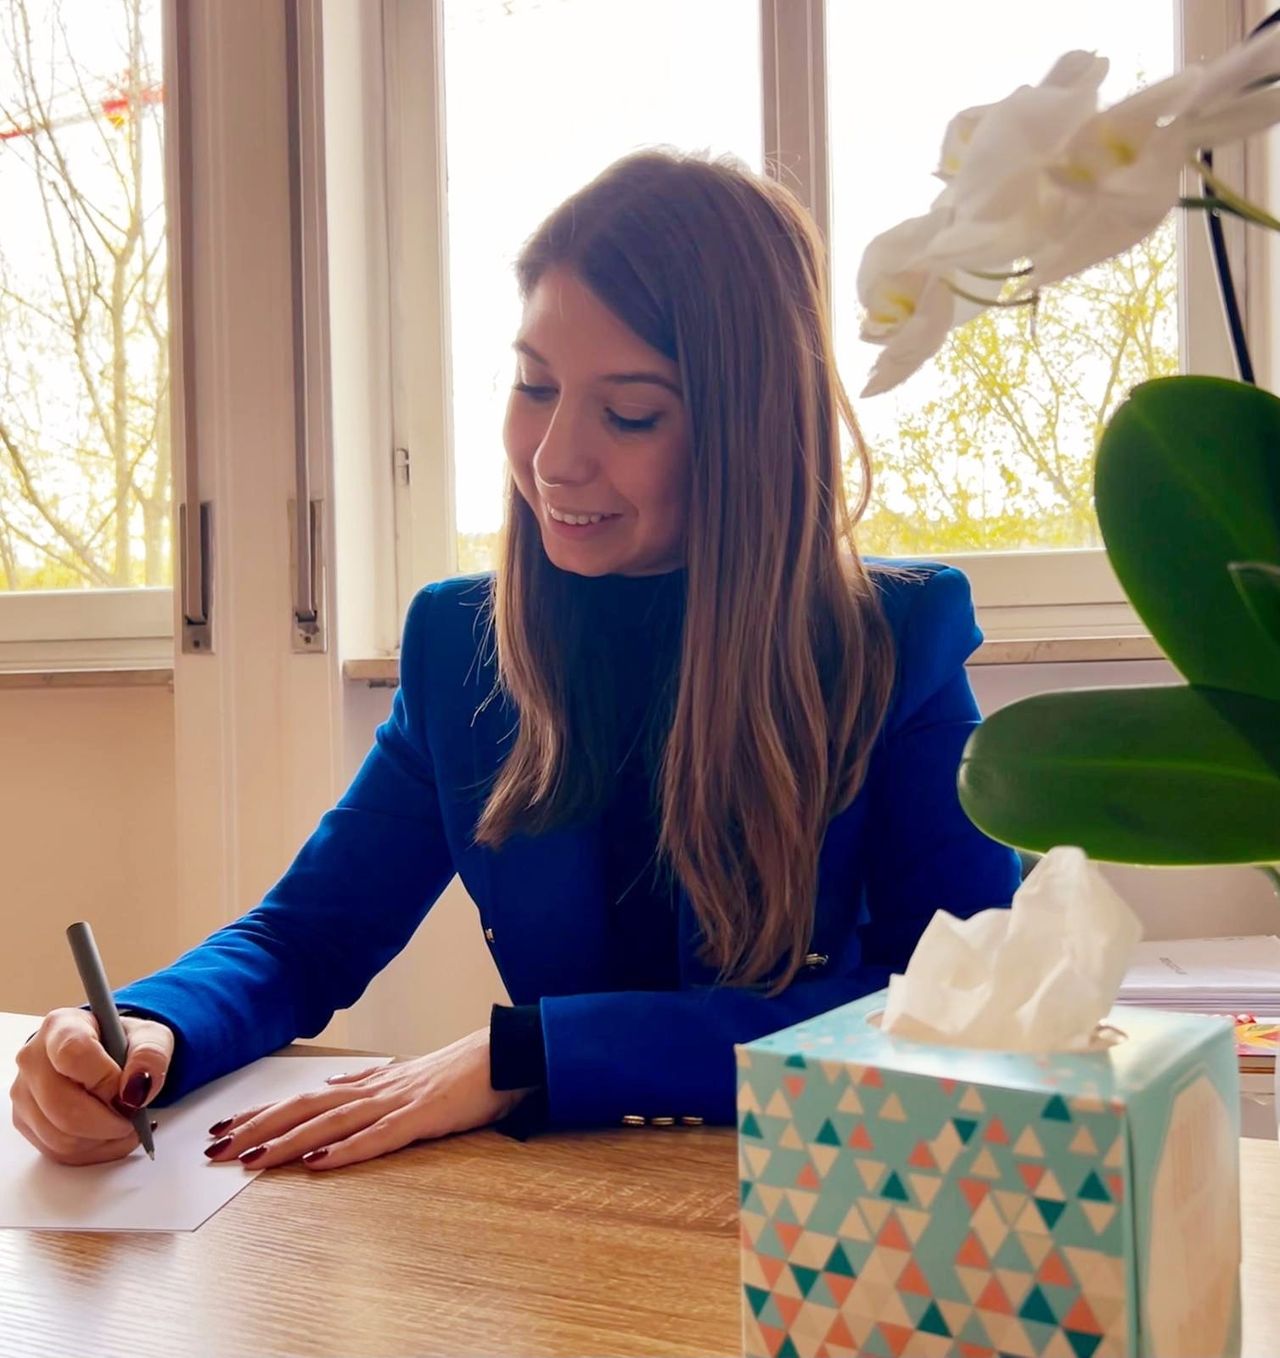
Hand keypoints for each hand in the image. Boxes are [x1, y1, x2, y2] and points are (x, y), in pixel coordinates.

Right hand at [11, 1007, 173, 1164]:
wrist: (106, 1053)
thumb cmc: (124, 1042)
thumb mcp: (151, 1036)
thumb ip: (150, 1055)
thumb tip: (137, 1088)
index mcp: (62, 1026)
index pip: (73, 1055)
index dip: (104, 1079)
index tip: (128, 1089)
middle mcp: (33, 1059)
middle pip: (62, 1107)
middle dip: (108, 1122)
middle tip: (133, 1116)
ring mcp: (25, 1093)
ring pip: (61, 1137)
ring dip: (103, 1140)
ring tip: (126, 1124)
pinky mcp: (26, 1122)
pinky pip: (58, 1152)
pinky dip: (94, 1150)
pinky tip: (111, 1135)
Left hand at [203, 1027, 528, 1171]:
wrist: (503, 1056)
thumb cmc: (457, 1072)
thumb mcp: (404, 1078)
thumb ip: (367, 1084)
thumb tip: (333, 1084)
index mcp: (368, 1084)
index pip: (304, 1098)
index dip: (262, 1114)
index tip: (223, 1129)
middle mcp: (373, 1090)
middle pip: (305, 1108)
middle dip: (258, 1129)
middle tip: (215, 1149)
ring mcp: (396, 1102)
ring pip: (332, 1122)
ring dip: (288, 1142)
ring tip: (252, 1160)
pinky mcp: (422, 1118)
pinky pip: (379, 1137)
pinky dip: (346, 1150)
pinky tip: (320, 1163)